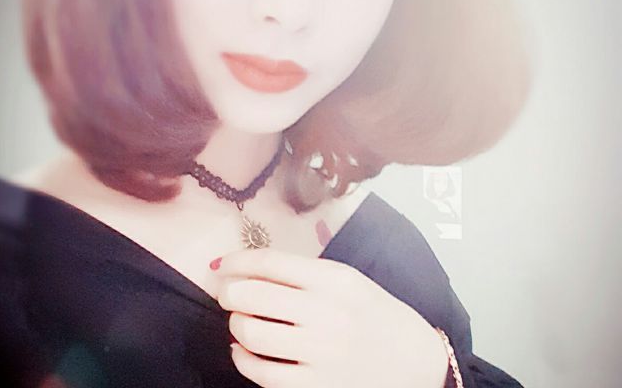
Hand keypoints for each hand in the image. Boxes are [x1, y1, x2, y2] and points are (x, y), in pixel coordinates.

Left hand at [213, 247, 448, 387]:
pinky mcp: (315, 387)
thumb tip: (252, 269)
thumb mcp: (348, 280)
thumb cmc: (377, 315)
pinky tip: (243, 351)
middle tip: (226, 292)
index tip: (221, 263)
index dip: (238, 260)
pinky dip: (242, 358)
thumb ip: (305, 274)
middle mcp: (325, 313)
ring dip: (235, 323)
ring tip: (239, 320)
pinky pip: (261, 372)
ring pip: (251, 332)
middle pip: (253, 295)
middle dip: (228, 291)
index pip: (271, 263)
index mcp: (334, 279)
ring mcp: (319, 353)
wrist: (415, 362)